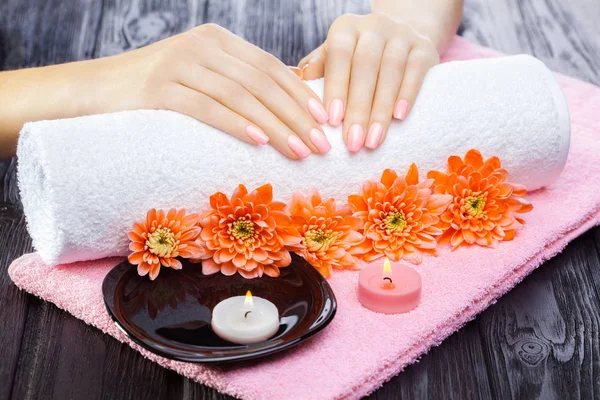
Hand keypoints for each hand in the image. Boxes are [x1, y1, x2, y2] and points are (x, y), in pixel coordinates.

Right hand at [90, 24, 331, 158]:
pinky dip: (236, 124)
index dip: (301, 94)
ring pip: (240, 95)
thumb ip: (237, 82)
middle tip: (321, 146)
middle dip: (296, 116)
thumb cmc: (156, 93)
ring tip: (300, 152)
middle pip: (261, 82)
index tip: (325, 121)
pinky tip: (260, 141)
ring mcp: (179, 63)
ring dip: (276, 126)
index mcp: (217, 41)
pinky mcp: (159, 88)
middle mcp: (202, 45)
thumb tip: (286, 99)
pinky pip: (207, 107)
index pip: (270, 67)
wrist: (95, 91)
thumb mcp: (201, 77)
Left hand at [298, 13, 438, 151]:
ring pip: (391, 71)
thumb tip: (298, 90)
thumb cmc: (355, 60)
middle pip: (365, 65)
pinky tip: (398, 118)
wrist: (399, 39)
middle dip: (358, 107)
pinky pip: (417, 71)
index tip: (331, 121)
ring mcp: (402, 35)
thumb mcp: (333, 60)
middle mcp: (374, 25)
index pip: (339, 54)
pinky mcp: (425, 48)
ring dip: (380, 109)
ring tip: (372, 141)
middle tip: (352, 142)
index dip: (335, 87)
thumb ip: (317, 72)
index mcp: (345, 28)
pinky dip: (407, 95)